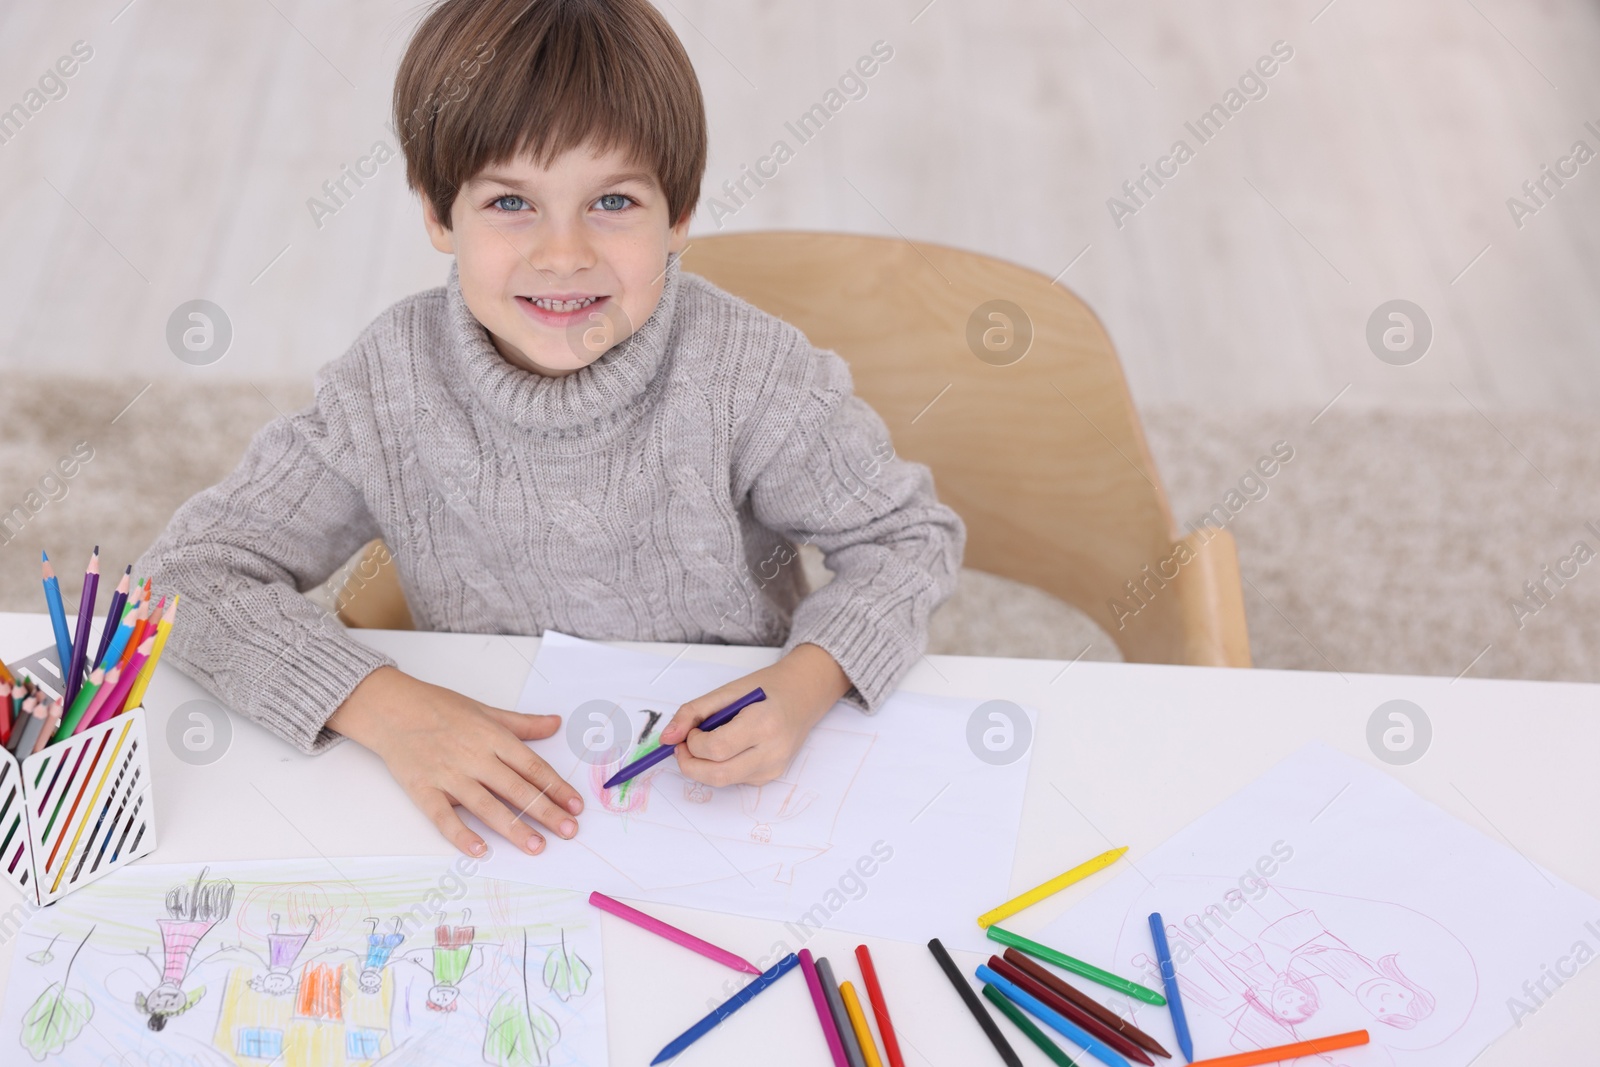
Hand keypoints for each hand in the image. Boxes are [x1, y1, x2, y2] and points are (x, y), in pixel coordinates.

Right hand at [327, 666, 582, 856]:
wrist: (392, 709)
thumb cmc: (440, 708)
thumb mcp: (487, 711)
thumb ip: (522, 724)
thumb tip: (555, 724)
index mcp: (493, 737)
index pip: (532, 767)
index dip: (556, 787)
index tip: (576, 805)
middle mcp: (474, 757)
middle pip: (516, 789)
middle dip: (546, 811)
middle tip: (569, 830)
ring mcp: (449, 775)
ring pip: (487, 806)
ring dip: (514, 828)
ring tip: (537, 846)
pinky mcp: (424, 790)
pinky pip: (444, 817)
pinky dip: (461, 834)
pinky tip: (479, 850)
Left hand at [659, 643, 850, 786]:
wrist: (803, 696)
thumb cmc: (766, 689)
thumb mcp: (727, 691)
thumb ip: (692, 712)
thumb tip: (666, 738)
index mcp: (763, 723)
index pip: (716, 748)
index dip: (692, 743)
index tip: (690, 731)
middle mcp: (772, 751)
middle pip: (717, 775)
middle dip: (690, 764)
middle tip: (683, 747)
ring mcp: (773, 768)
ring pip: (722, 781)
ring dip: (704, 766)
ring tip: (707, 743)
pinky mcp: (771, 777)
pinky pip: (734, 779)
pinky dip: (721, 766)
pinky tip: (729, 748)